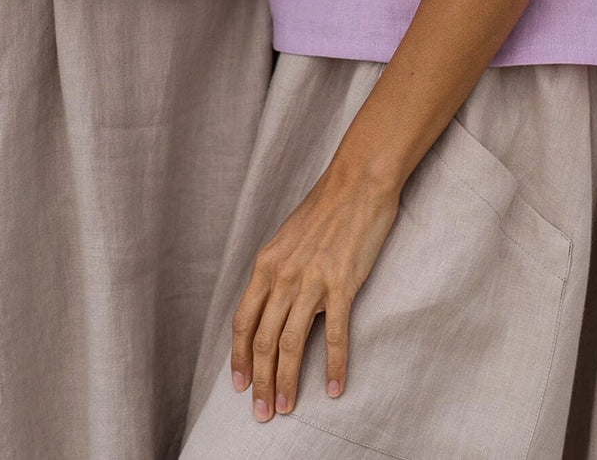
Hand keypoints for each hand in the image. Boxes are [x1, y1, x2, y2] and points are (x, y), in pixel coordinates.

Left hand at [230, 158, 398, 419]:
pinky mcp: (341, 284)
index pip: (243, 321)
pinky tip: (332, 388)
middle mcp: (282, 276)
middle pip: (264, 340)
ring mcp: (311, 281)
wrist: (357, 184)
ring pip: (291, 344)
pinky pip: (333, 336)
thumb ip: (277, 271)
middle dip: (260, 381)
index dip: (239, 357)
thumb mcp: (287, 239)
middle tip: (262, 412)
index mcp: (266, 264)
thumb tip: (270, 304)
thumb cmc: (325, 209)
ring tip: (286, 407)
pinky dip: (332, 366)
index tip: (240, 385)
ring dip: (286, 381)